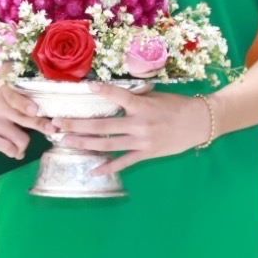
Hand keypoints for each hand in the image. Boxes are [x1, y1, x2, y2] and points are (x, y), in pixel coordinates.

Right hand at [0, 84, 48, 158]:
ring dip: (23, 144)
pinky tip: (13, 151)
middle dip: (37, 124)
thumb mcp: (21, 105)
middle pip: (19, 117)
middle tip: (50, 130)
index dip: (24, 104)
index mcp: (4, 91)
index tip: (35, 111)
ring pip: (17, 137)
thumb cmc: (12, 112)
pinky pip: (5, 147)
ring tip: (22, 146)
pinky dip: (12, 151)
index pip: (13, 96)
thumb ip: (33, 110)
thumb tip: (52, 125)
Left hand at [51, 85, 206, 173]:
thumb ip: (136, 97)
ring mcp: (142, 141)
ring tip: (65, 141)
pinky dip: (108, 167)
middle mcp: (139, 123)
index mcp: (142, 105)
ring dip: (84, 143)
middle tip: (56, 123)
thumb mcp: (157, 95)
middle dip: (77, 124)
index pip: (118, 96)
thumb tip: (115, 93)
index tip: (86, 88)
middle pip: (102, 125)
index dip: (103, 91)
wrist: (200, 123)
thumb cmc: (177, 105)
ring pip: (107, 144)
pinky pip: (124, 162)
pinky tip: (92, 170)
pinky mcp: (147, 153)